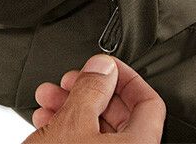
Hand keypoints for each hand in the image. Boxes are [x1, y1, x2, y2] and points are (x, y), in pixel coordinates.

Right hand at [24, 55, 165, 143]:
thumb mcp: (72, 122)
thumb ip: (91, 89)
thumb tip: (103, 67)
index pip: (149, 103)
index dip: (125, 78)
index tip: (103, 65)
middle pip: (120, 116)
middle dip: (88, 92)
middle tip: (67, 81)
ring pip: (99, 130)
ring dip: (71, 108)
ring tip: (47, 99)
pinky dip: (68, 129)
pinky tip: (46, 121)